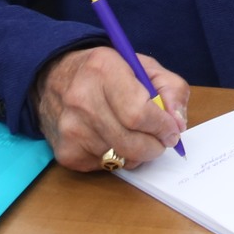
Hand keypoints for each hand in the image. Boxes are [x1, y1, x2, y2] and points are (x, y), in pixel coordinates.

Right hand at [33, 47, 189, 172]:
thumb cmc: (105, 72)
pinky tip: (112, 139)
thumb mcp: (142, 65)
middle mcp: (82, 100)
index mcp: (103, 70)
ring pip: (122, 159)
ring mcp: (71, 129)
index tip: (172, 129)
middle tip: (161, 140)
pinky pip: (106, 168)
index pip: (139, 113)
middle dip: (156, 145)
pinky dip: (117, 158)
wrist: (54, 79)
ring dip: (138, 153)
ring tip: (134, 134)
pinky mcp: (66, 153)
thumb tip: (178, 123)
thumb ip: (171, 88)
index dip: (162, 126)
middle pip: (132, 142)